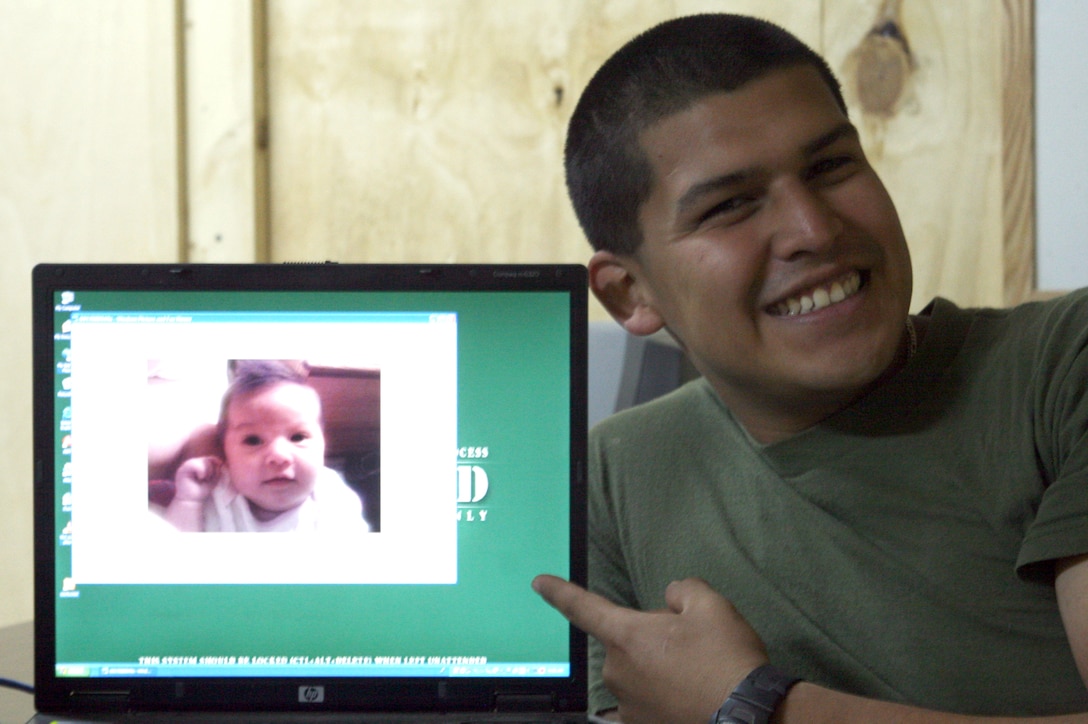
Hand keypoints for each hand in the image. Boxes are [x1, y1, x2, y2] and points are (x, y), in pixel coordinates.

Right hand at [172, 455, 221, 503]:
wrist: (191, 501)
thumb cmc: (202, 490)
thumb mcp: (213, 479)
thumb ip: (217, 469)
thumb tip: (220, 462)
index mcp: (199, 464)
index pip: (210, 458)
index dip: (216, 464)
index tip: (216, 474)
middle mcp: (192, 463)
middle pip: (207, 459)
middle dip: (212, 469)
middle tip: (208, 479)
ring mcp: (186, 465)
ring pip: (201, 461)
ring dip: (207, 471)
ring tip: (203, 479)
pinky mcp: (182, 470)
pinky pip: (193, 464)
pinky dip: (201, 470)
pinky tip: (200, 477)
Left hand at [533, 575, 767, 723]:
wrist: (748, 716)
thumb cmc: (726, 659)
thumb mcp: (710, 605)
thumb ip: (683, 590)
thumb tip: (672, 598)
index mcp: (627, 636)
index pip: (583, 607)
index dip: (559, 593)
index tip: (539, 584)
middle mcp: (618, 672)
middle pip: (625, 642)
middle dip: (650, 638)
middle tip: (689, 644)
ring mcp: (628, 705)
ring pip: (637, 673)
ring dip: (657, 669)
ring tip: (697, 674)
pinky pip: (645, 701)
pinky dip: (663, 696)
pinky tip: (689, 696)